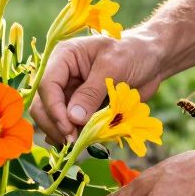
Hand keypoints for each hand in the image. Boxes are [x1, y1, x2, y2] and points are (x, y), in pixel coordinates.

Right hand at [30, 34, 163, 145]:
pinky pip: (70, 126)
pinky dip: (75, 136)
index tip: (68, 128)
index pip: (46, 84)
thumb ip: (91, 92)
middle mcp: (62, 76)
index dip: (54, 108)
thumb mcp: (113, 67)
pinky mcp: (80, 109)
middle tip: (73, 142)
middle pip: (43, 105)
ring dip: (64, 134)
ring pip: (53, 119)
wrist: (152, 59)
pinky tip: (85, 142)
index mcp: (64, 57)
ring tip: (83, 143)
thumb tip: (73, 119)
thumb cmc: (133, 52)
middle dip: (55, 124)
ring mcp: (70, 94)